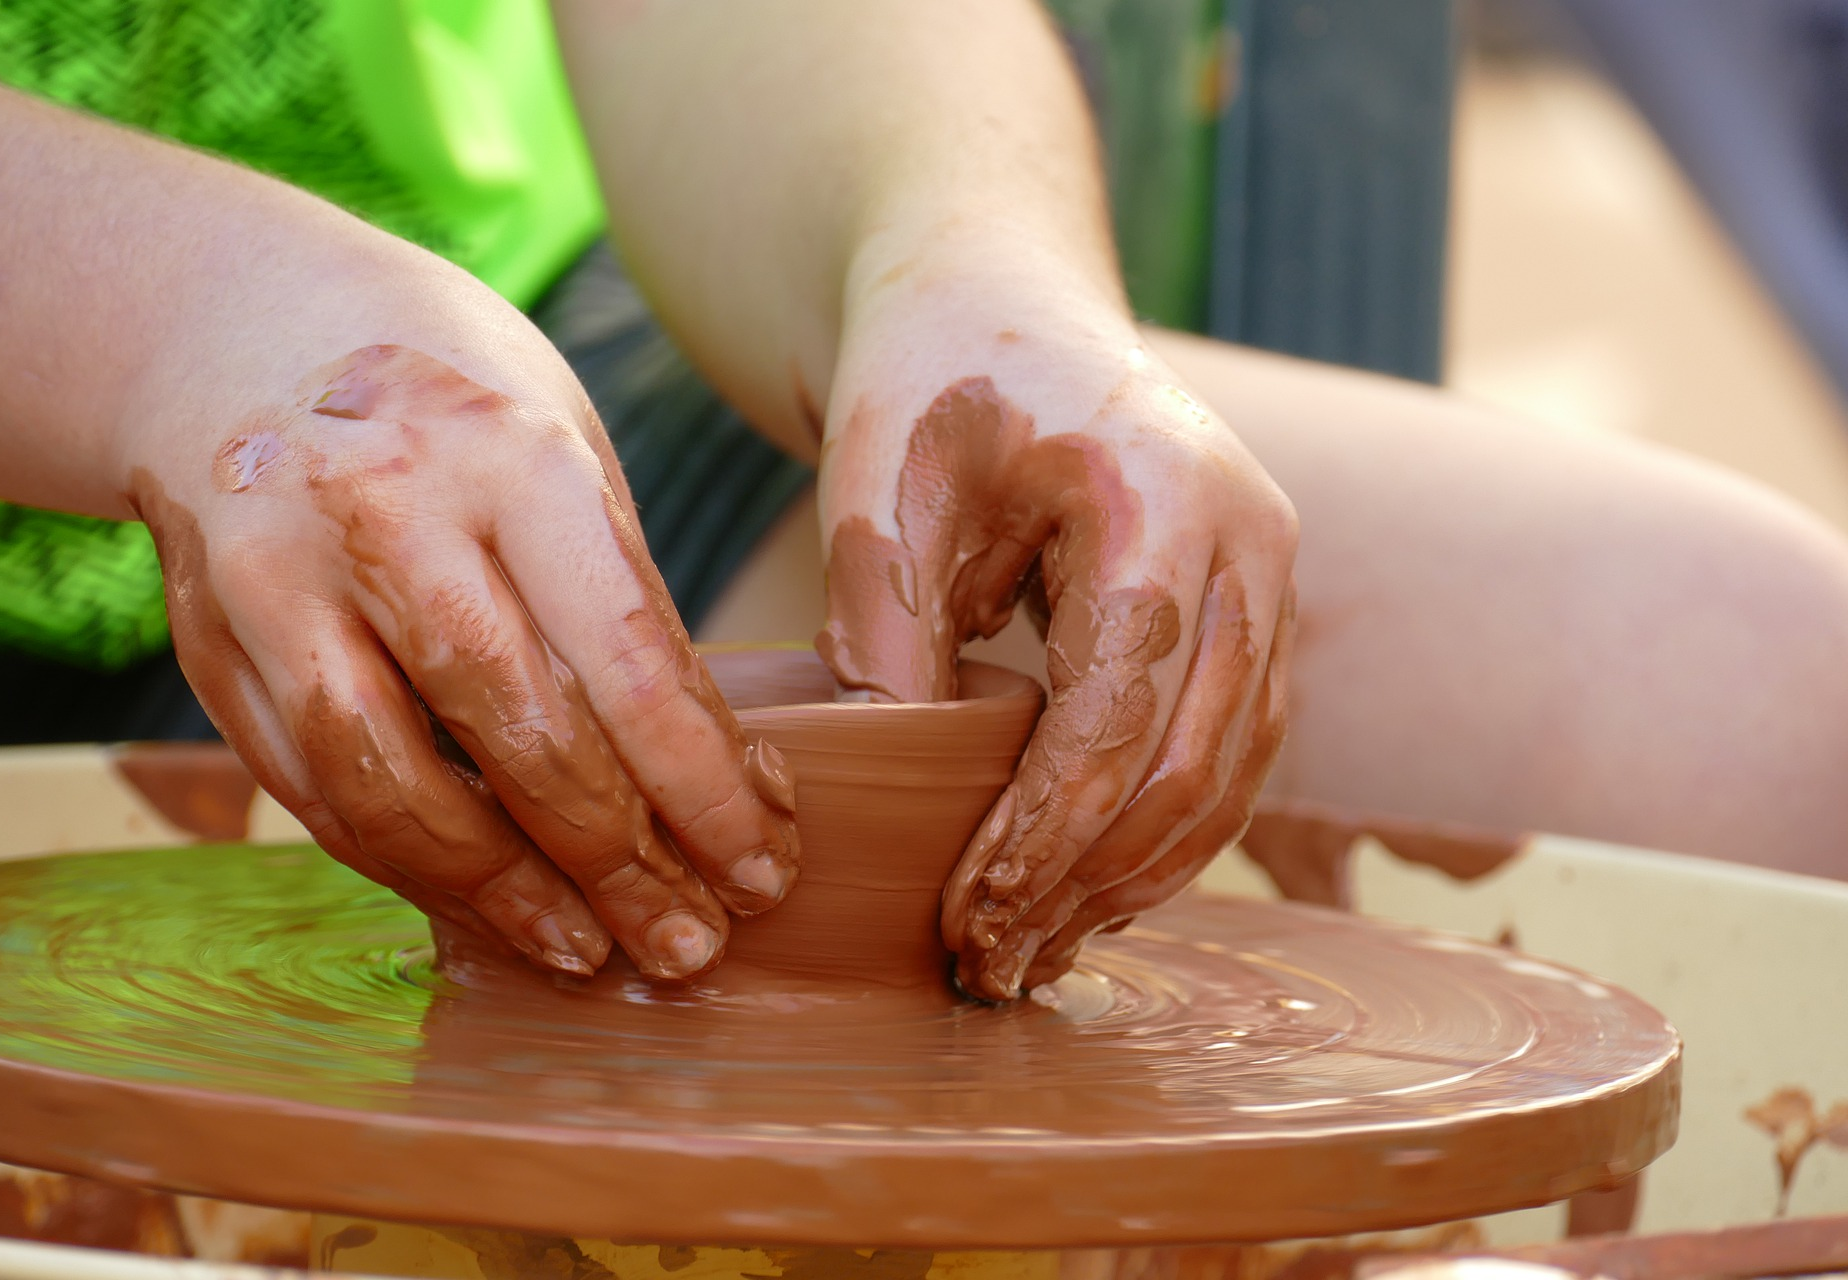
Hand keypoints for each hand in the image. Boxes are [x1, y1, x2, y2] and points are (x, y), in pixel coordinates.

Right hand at [120, 277, 798, 980]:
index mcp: (512, 456)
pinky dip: (410, 864)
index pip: (631, 665)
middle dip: (624, 865)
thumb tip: (714, 780)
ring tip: (592, 950)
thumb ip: (625, 607)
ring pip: (399, 790)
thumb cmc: (456, 398)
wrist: (243, 325)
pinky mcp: (207, 642)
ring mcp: (277, 581)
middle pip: (523, 738)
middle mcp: (385, 515)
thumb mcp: (568, 454)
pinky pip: (318, 791)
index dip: (706, 792)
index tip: (764, 868)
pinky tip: (485, 900)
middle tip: (693, 943)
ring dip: (508, 895)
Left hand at [816, 253, 1296, 999]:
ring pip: (1232, 773)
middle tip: (995, 964)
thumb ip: (890, 637)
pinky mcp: (1256, 608)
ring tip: (1041, 951)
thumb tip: (906, 799)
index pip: (1119, 715)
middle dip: (1091, 883)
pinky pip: (1235, 746)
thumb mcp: (880, 490)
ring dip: (1139, 878)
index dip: (1045, 836)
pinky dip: (1169, 829)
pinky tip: (1093, 885)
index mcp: (1164, 498)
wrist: (998, 301)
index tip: (970, 918)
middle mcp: (1253, 540)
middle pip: (1195, 763)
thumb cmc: (929, 380)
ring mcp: (1271, 575)